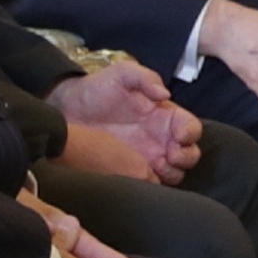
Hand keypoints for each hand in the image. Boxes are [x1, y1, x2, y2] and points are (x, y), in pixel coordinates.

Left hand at [53, 59, 199, 174]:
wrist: (67, 109)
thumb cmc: (97, 89)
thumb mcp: (122, 74)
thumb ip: (145, 78)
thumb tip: (164, 94)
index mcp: (164, 115)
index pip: (191, 127)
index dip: (191, 133)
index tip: (180, 136)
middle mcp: (161, 138)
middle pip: (190, 154)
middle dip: (186, 157)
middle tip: (170, 155)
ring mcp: (147, 157)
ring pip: (175, 173)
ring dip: (173, 172)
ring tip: (156, 166)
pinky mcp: (130, 171)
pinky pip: (151, 184)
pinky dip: (153, 184)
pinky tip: (140, 175)